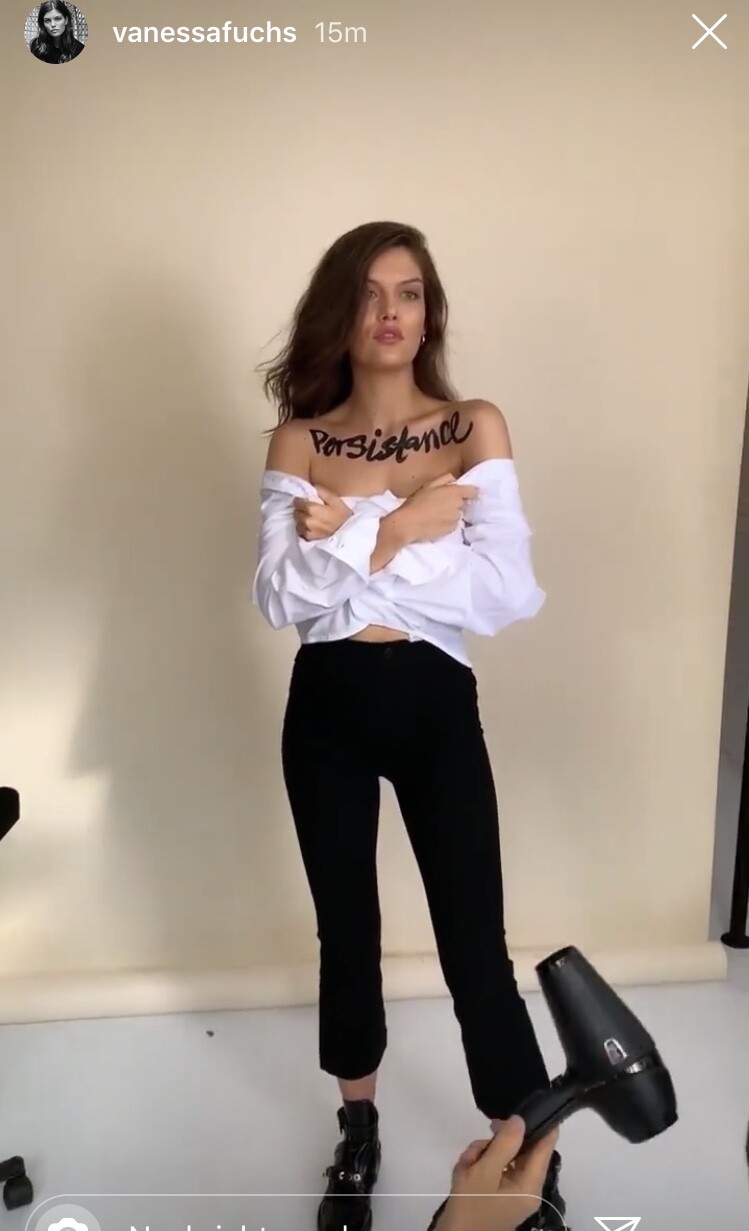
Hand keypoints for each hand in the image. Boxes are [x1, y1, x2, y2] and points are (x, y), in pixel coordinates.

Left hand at [293, 487, 351, 539]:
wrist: (349, 534)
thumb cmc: (343, 516)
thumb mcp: (336, 500)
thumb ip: (322, 492)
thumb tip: (313, 487)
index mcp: (313, 509)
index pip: (298, 503)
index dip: (300, 500)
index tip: (304, 500)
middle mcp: (308, 521)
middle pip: (296, 513)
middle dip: (300, 510)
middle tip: (307, 509)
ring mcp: (308, 531)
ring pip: (297, 523)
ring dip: (301, 520)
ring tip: (308, 518)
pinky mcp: (310, 539)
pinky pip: (301, 532)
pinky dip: (303, 529)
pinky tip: (310, 527)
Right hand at [396, 473, 478, 543]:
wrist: (408, 524)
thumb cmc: (416, 503)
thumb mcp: (428, 485)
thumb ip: (444, 479)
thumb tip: (455, 480)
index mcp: (454, 492)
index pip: (472, 491)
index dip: (470, 492)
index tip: (465, 493)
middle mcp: (458, 505)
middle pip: (463, 503)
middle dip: (456, 503)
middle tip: (441, 504)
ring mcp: (456, 519)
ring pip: (458, 514)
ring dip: (452, 513)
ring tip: (437, 514)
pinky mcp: (452, 530)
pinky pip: (454, 524)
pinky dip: (448, 523)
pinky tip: (436, 522)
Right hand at [437, 1117, 559, 1230]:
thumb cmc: (471, 1206)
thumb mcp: (486, 1171)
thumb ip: (505, 1144)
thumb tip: (521, 1120)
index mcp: (530, 1185)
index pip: (545, 1147)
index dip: (542, 1124)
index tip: (530, 1103)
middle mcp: (525, 1187)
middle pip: (519, 1149)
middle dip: (497, 1143)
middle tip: (479, 1146)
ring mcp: (510, 1191)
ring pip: (502, 1155)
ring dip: (482, 1153)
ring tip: (466, 1166)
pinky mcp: (496, 1193)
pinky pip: (492, 1168)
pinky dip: (478, 1164)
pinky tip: (464, 1171)